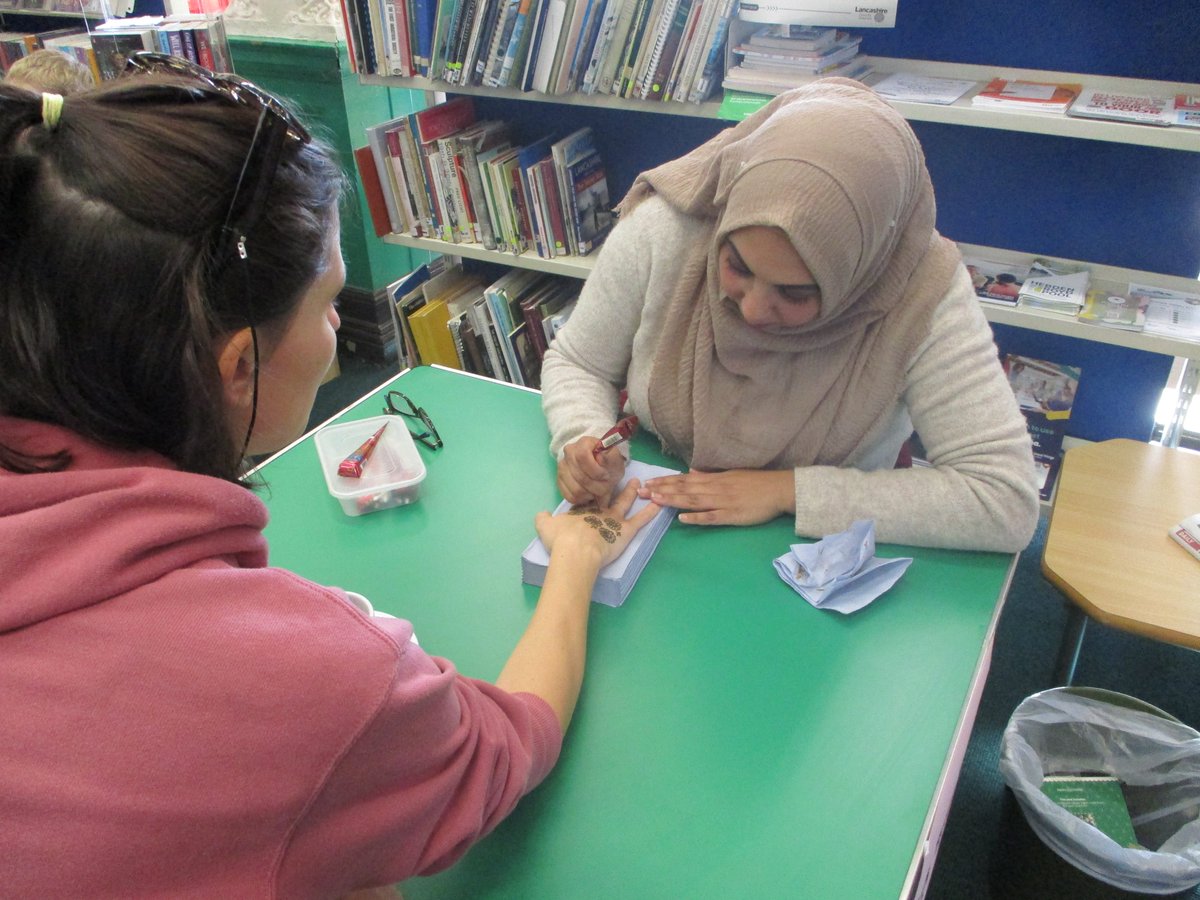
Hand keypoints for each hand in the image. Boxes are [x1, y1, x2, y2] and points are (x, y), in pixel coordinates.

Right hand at [536, 479, 660, 569]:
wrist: (575, 550)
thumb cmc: (561, 540)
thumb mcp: (545, 527)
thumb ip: (543, 519)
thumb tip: (542, 513)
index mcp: (582, 510)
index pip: (589, 498)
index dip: (592, 492)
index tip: (596, 484)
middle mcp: (599, 511)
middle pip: (607, 495)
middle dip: (613, 486)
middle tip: (619, 477)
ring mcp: (613, 519)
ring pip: (625, 503)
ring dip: (632, 492)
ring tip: (639, 484)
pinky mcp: (626, 530)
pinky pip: (641, 520)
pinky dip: (650, 513)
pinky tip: (660, 504)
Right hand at [557, 435, 625, 505]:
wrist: (602, 468)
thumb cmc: (609, 462)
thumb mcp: (615, 459)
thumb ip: (610, 458)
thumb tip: (600, 458)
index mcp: (583, 443)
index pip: (582, 457)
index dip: (595, 470)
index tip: (606, 476)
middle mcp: (569, 453)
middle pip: (579, 476)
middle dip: (596, 486)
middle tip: (606, 488)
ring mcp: (562, 467)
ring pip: (575, 489)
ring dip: (590, 494)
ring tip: (598, 492)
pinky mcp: (559, 480)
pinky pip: (569, 496)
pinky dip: (582, 499)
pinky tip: (589, 495)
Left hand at [639, 469, 793, 526]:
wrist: (778, 489)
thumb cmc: (755, 482)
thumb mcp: (729, 474)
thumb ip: (709, 475)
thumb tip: (690, 471)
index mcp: (713, 479)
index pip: (684, 480)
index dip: (665, 482)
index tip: (648, 483)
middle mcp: (714, 488)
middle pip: (684, 489)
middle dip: (661, 490)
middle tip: (641, 492)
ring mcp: (722, 502)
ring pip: (693, 501)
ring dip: (673, 500)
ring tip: (654, 501)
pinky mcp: (731, 515)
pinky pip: (711, 517)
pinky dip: (697, 517)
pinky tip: (682, 519)